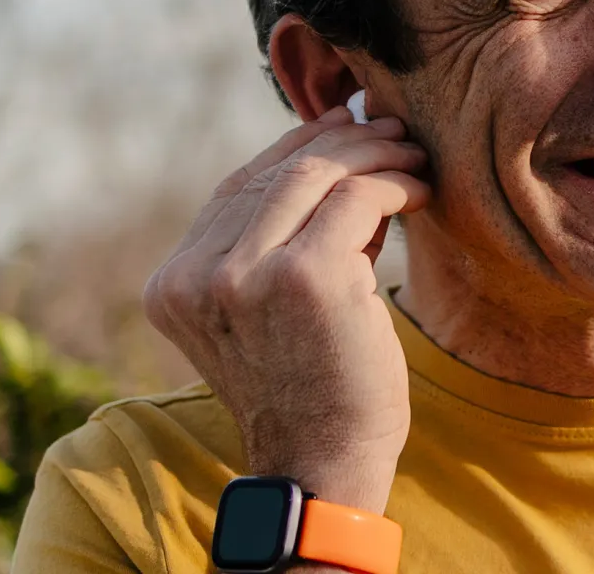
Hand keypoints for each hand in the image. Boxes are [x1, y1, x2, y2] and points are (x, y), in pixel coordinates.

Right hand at [142, 103, 430, 512]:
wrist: (325, 467)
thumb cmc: (311, 391)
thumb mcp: (267, 313)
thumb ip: (277, 242)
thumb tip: (337, 151)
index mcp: (173, 285)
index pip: (235, 190)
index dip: (292, 149)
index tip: (341, 127)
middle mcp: (196, 276)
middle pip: (275, 174)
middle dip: (341, 144)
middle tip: (390, 133)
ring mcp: (245, 275)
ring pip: (316, 175)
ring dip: (373, 157)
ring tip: (412, 156)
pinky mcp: (305, 276)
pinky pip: (357, 200)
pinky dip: (395, 185)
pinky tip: (421, 191)